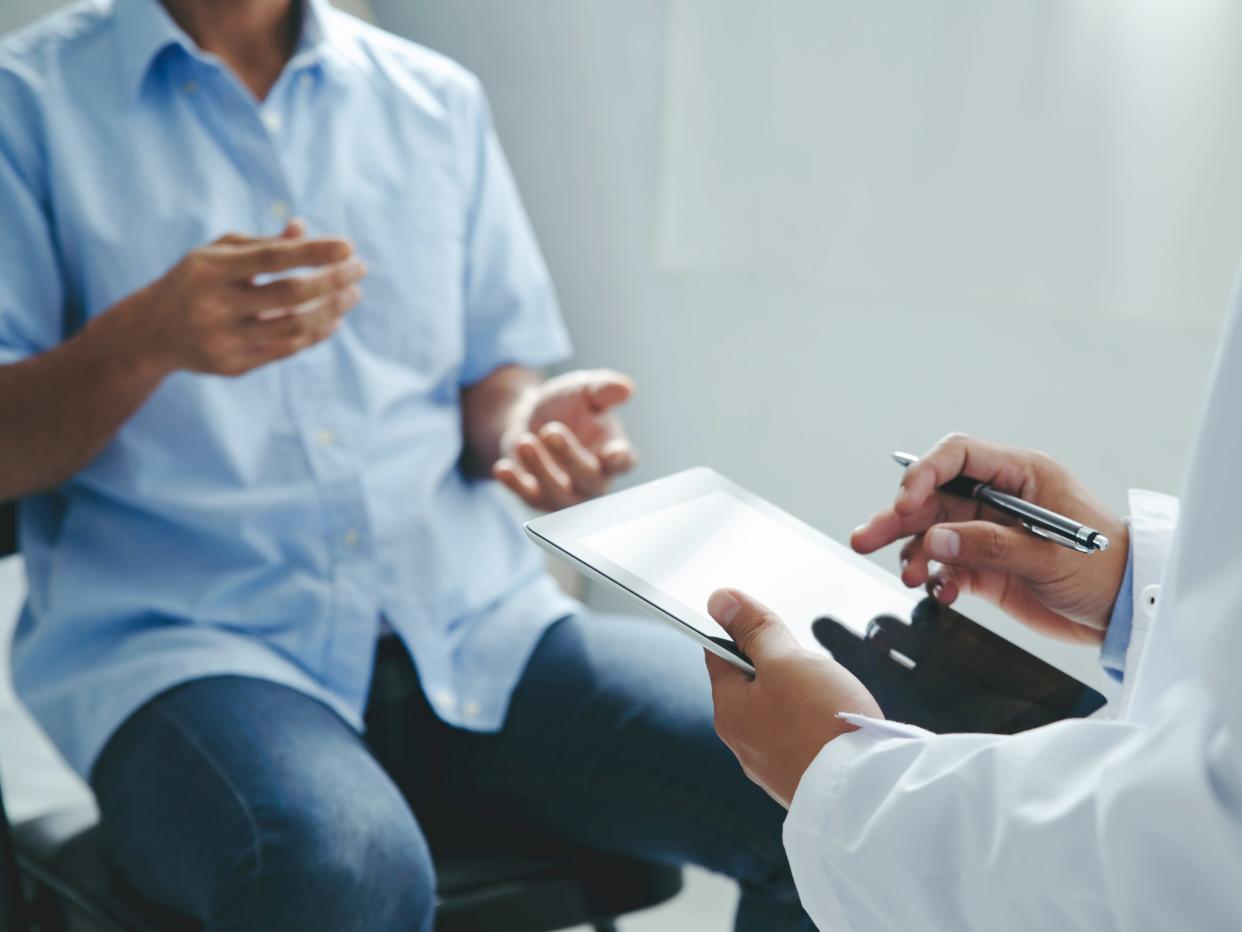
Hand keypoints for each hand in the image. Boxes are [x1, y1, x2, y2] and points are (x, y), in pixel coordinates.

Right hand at [134, 221, 365, 377]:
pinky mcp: (233, 366)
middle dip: (333, 280)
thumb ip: (262, 243)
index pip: (272, 257)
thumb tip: (305, 229)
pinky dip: (317, 333)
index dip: (314, 252)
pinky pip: (287, 349)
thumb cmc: (197, 280)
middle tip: (360, 269)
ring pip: (295, 326)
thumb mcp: (219, 253)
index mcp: (209, 269)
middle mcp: (214, 305)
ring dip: (333, 309)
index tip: (349, 247)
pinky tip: (334, 318)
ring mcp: (223, 339)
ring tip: (353, 294)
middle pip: (290, 294)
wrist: (152, 332)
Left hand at [493, 369, 636, 509]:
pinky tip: (503, 468)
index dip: (620, 460)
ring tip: (525, 441)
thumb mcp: (584, 389)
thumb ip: (604, 388)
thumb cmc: (568, 405)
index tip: (613, 453)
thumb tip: (626, 389)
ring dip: (542, 469)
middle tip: (551, 430)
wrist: (530, 416)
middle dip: (571, 456)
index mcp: (613, 452)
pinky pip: (528, 497)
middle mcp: (594, 479)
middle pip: (590, 479)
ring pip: (559, 493)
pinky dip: (515, 484)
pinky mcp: (537, 497)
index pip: (624, 462)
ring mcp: (567, 493)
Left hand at [704, 588, 881, 807]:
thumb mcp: (787, 660)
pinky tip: (838, 726)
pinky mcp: (800, 780)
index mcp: (728, 710)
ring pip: (780, 711)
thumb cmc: (824, 723)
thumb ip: (754, 630)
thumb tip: (719, 600)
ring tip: (829, 699)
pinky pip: (802, 738)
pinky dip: (817, 724)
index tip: (769, 628)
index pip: (718, 655)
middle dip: (782, 666)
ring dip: (803, 695)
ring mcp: (771, 765)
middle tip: (811, 669)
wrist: (867, 794)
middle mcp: (742, 742)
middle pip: (753, 683)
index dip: (742, 632)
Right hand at [851, 433, 1128, 643]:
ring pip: (931, 532)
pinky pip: (945, 565)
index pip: (957, 457)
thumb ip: (990, 546)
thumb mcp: (1050, 555)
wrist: (1126, 613)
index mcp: (1020, 476)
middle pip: (932, 497)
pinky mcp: (985, 566)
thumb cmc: (1106, 570)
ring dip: (911, 552)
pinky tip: (941, 592)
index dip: (924, 474)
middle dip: (897, 517)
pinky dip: (935, 579)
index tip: (904, 502)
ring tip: (907, 575)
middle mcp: (998, 499)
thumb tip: (937, 540)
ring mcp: (988, 533)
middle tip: (866, 538)